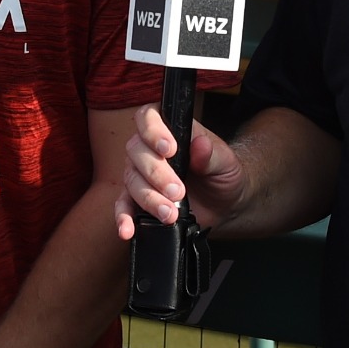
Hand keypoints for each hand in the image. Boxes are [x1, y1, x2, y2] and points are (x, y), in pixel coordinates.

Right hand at [115, 104, 244, 237]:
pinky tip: (127, 229)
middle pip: (136, 152)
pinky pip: (122, 206)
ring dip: (149, 198)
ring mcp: (139, 174)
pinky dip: (123, 218)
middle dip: (156, 174)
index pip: (147, 118)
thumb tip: (200, 145)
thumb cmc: (223, 173)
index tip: (168, 149)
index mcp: (166, 129)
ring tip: (170, 213)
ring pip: (131, 181)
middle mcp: (147, 149)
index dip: (152, 131)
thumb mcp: (225, 161)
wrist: (225, 202)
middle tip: (177, 191)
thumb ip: (211, 153)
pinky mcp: (137, 200)